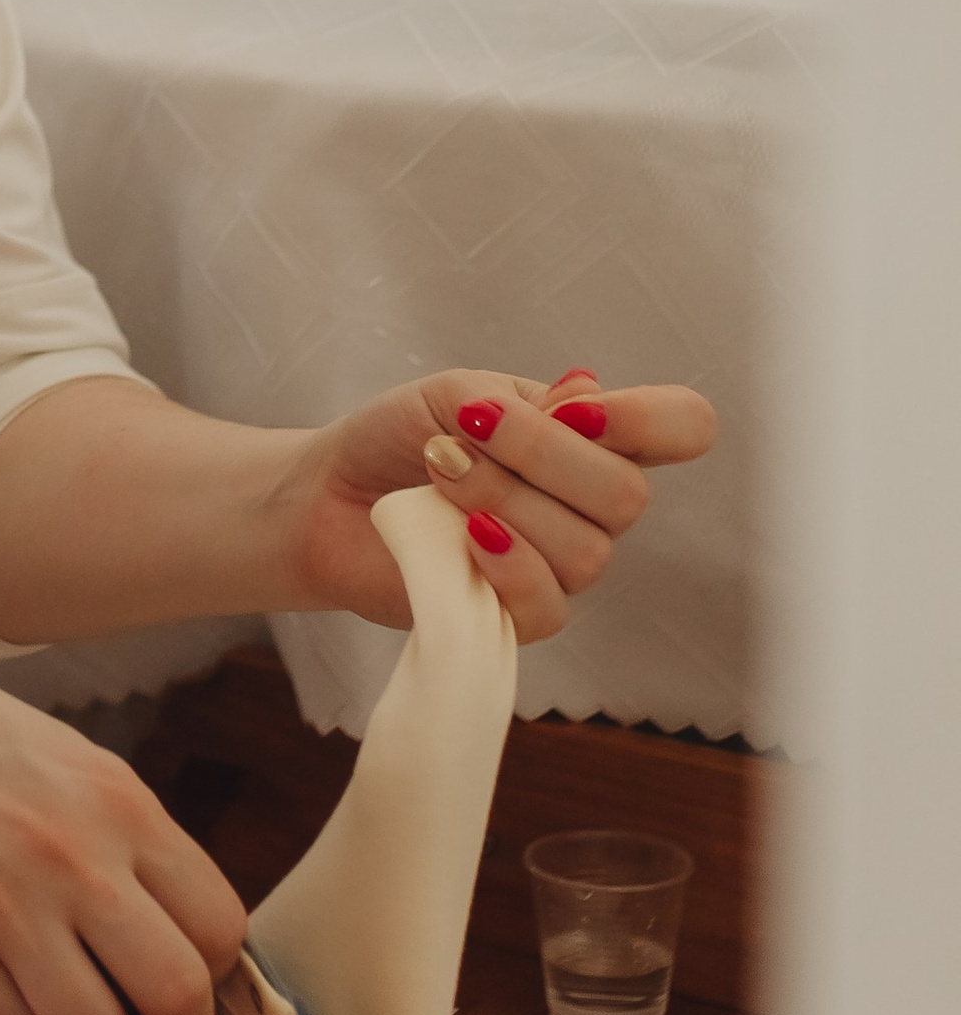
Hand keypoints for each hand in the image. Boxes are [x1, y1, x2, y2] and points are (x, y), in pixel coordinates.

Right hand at [0, 617, 244, 1014]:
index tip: (188, 977)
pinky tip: (26, 1009)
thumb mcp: (80, 766)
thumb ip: (139, 845)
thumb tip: (191, 939)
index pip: (220, 927)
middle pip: (178, 993)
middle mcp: (75, 859)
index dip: (214, 971)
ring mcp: (7, 909)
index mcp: (123, 805)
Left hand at [285, 366, 719, 642]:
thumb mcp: (458, 396)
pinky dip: (502, 562)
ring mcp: (563, 566)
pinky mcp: (521, 618)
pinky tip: (459, 536)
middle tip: (462, 435)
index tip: (572, 409)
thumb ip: (525, 403)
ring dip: (501, 502)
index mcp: (596, 441)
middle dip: (539, 457)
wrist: (331, 495)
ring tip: (438, 476)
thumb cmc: (400, 438)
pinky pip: (548, 605)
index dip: (649, 421)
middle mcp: (593, 506)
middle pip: (630, 496)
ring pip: (585, 552)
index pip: (683, 427)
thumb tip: (586, 398)